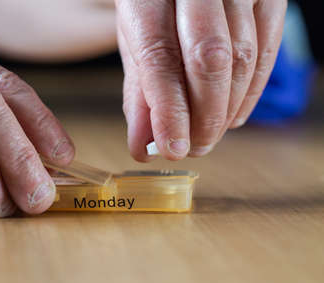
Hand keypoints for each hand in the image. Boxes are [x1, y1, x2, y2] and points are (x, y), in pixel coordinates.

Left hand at [116, 0, 286, 160]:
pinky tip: (233, 115)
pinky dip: (251, 92)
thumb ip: (140, 92)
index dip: (169, 111)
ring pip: (243, 58)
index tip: (172, 148)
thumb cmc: (155, 6)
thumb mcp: (136, 41)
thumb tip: (144, 147)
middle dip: (204, 116)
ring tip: (208, 134)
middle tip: (195, 147)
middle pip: (210, 58)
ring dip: (227, 110)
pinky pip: (267, 51)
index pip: (161, 57)